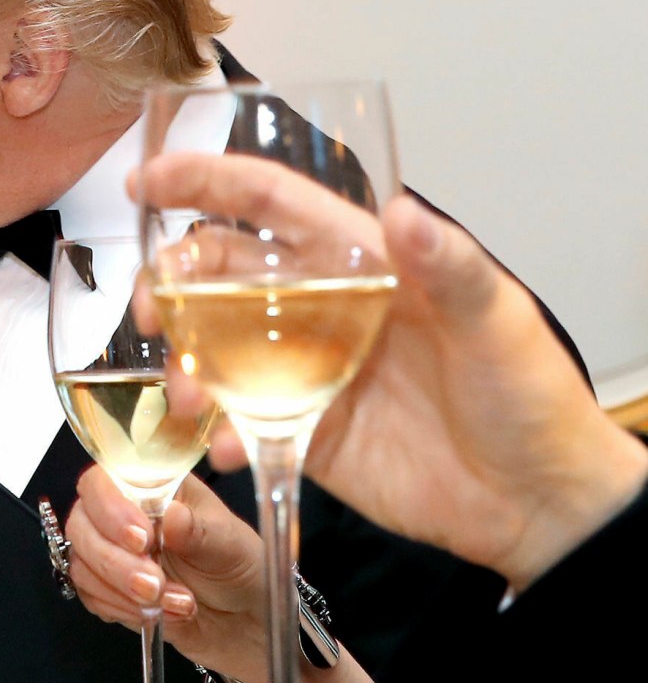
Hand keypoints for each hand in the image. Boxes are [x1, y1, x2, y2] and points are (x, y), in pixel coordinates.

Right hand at [66, 469, 266, 682]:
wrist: (243, 618)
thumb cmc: (240, 567)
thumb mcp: (230, 544)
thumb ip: (199, 530)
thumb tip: (172, 516)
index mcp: (152, 488)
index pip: (102, 482)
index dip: (110, 508)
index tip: (141, 540)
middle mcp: (123, 516)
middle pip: (82, 525)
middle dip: (116, 562)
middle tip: (154, 585)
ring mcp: (112, 552)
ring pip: (82, 565)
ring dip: (122, 591)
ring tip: (172, 602)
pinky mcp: (107, 587)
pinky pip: (89, 596)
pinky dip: (122, 608)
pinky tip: (157, 614)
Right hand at [132, 156, 647, 589]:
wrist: (533, 501)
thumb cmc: (530, 399)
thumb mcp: (497, 322)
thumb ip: (449, 267)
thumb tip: (403, 214)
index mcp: (365, 262)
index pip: (272, 205)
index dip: (206, 183)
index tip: (148, 181)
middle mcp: (323, 308)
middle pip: (220, 274)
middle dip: (170, 282)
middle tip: (152, 310)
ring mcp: (306, 369)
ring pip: (212, 347)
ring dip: (183, 363)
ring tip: (189, 397)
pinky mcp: (299, 429)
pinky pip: (237, 421)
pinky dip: (218, 433)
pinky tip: (229, 448)